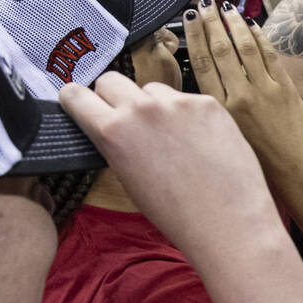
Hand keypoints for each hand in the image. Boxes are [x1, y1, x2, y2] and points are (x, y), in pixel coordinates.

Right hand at [57, 74, 277, 266]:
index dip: (77, 101)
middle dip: (114, 98)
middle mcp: (141, 109)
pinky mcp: (207, 103)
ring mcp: (177, 103)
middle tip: (130, 122)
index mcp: (113, 131)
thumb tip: (111, 125)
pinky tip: (201, 142)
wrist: (227, 221)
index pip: (75, 94)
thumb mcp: (128, 179)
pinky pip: (187, 100)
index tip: (83, 105)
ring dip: (155, 105)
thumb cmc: (176, 213)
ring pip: (152, 89)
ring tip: (173, 138)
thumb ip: (115, 144)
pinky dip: (189, 115)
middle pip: (111, 81)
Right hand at [184, 0, 302, 172]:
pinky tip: (251, 25)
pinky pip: (269, 55)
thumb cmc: (256, 161)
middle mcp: (239, 97)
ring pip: (245, 47)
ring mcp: (264, 91)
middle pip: (220, 50)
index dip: (194, 35)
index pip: (201, 63)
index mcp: (218, 110)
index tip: (188, 17)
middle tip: (204, 3)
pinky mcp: (285, 89)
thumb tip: (201, 80)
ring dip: (234, 24)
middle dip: (210, 22)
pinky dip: (259, 37)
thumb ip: (212, 107)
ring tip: (226, 8)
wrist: (293, 173)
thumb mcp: (223, 135)